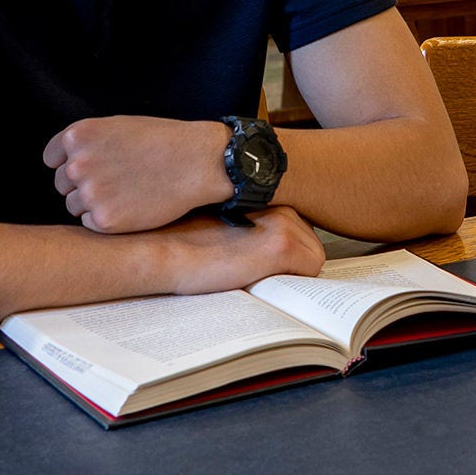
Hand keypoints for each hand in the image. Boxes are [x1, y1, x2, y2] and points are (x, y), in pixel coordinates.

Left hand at [46, 115, 228, 233]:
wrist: (196, 162)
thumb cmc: (161, 140)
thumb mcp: (117, 126)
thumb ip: (87, 143)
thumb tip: (64, 165)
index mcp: (77, 136)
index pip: (52, 158)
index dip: (71, 163)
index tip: (93, 166)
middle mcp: (77, 164)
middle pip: (62, 184)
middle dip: (83, 184)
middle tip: (116, 180)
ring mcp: (90, 194)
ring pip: (75, 205)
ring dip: (94, 203)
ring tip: (126, 192)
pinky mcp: (104, 220)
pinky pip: (91, 223)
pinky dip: (107, 219)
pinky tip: (130, 206)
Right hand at [157, 208, 324, 294]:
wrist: (161, 250)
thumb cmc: (184, 240)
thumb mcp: (227, 222)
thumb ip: (253, 224)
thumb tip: (272, 247)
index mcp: (267, 193)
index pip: (298, 224)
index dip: (286, 247)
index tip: (270, 259)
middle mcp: (279, 200)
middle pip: (309, 238)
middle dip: (293, 258)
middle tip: (263, 270)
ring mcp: (283, 221)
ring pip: (313, 253)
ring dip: (293, 269)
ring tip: (258, 275)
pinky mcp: (280, 245)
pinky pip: (312, 269)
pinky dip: (295, 281)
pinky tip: (264, 281)